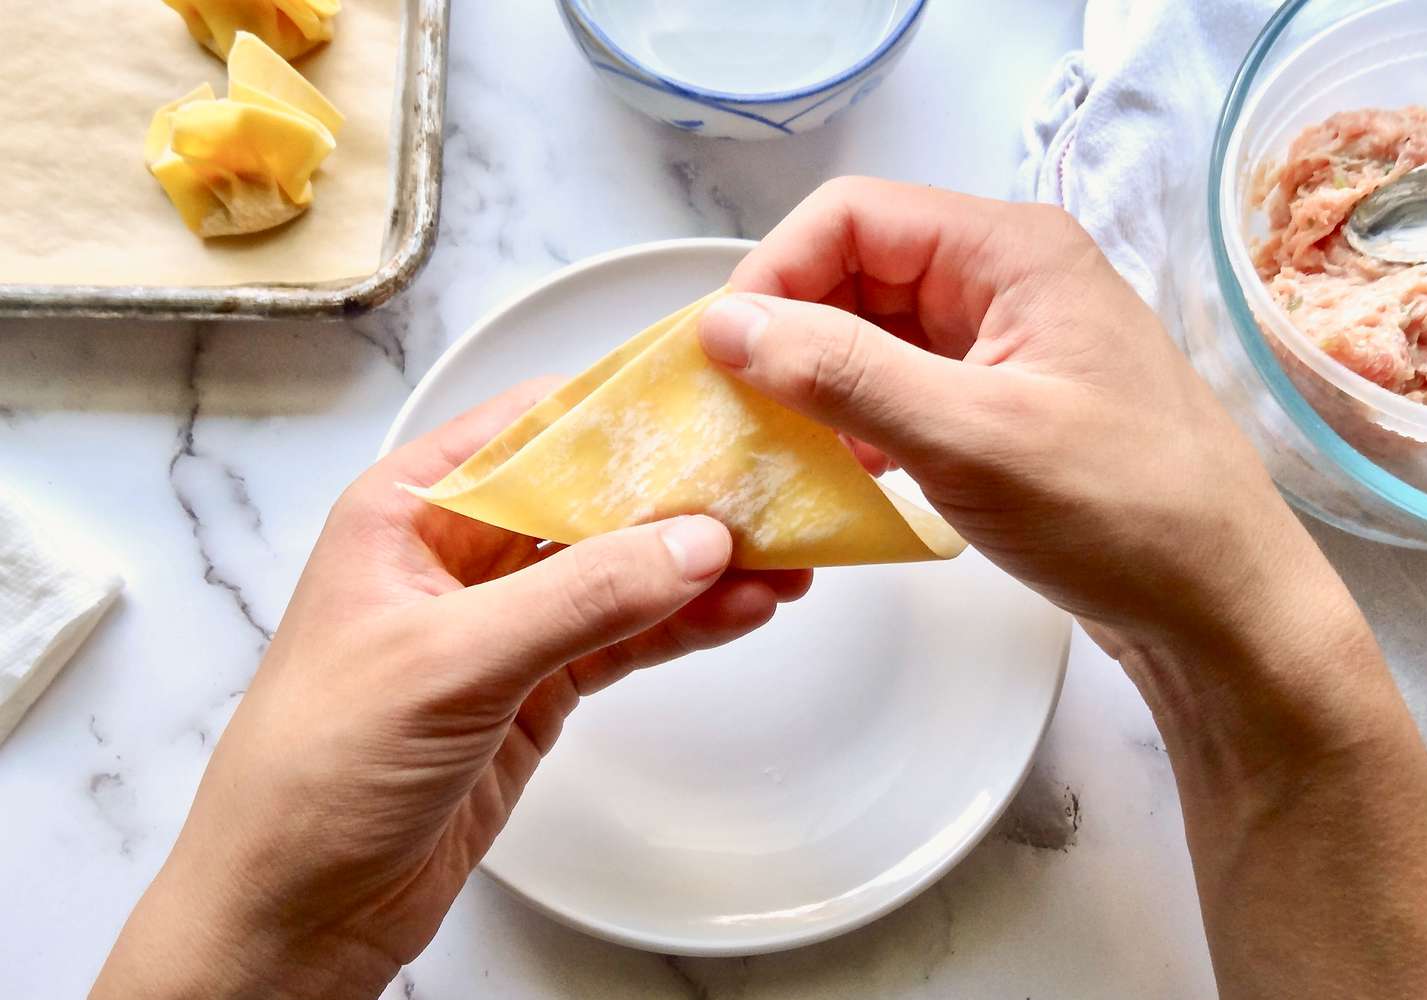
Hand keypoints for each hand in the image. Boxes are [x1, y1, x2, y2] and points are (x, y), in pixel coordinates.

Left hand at [93, 381, 809, 998]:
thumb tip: (693, 543)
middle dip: (680, 497)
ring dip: (698, 567)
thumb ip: (578, 597)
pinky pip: (624, 638)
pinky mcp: (536, 687)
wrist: (294, 912)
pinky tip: (742, 611)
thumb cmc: (315, 771)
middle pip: (590, 498)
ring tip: (785, 557)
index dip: (622, 413)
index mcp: (410, 508)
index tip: (712, 406)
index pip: (532, 428)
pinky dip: (683, 626)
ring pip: (619, 571)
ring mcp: (503, 622)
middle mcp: (458, 552)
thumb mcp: (449, 662)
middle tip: (771, 490)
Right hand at [701, 177, 1332, 658]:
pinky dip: (859, 417)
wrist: (1220, 607)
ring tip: (780, 444)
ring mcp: (1007, 342)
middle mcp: (1007, 279)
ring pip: (875, 332)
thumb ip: (843, 372)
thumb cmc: (1124, 512)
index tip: (723, 354)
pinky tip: (842, 467)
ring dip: (819, 380)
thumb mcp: (970, 435)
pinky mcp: (1003, 402)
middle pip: (858, 271)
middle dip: (791, 331)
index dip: (776, 274)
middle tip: (738, 409)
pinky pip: (904, 385)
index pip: (853, 217)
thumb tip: (729, 326)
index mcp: (1012, 250)